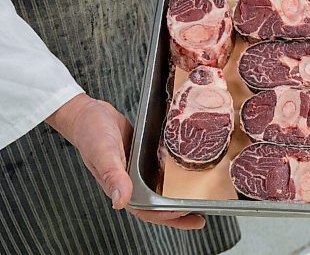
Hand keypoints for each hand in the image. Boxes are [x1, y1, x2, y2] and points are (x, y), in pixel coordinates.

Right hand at [46, 93, 204, 229]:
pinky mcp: (141, 157)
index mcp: (121, 187)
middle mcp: (130, 182)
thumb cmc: (90, 133)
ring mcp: (136, 170)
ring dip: (175, 196)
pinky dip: (170, 175)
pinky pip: (157, 171)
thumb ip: (112, 176)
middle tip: (200, 215)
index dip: (166, 216)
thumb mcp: (104, 152)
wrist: (87, 113)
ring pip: (158, 189)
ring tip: (196, 198)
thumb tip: (120, 202)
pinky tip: (184, 172)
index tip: (186, 214)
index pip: (146, 211)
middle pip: (156, 205)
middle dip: (177, 213)